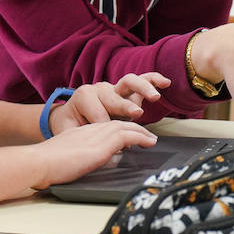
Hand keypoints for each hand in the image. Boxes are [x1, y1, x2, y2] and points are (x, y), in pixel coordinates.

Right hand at [33, 121, 156, 188]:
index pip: (105, 127)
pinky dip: (140, 138)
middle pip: (117, 124)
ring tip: (152, 139)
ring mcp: (96, 136)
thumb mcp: (63, 157)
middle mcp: (90, 129)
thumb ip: (75, 157)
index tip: (128, 136)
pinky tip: (149, 142)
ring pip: (125, 128)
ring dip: (141, 132)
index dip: (119, 131)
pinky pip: (128, 137)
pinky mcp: (102, 146)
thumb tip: (82, 165)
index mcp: (80, 132)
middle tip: (147, 136)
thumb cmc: (44, 165)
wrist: (38, 162)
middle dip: (134, 129)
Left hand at [48, 73, 169, 134]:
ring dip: (143, 90)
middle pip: (114, 97)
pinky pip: (142, 79)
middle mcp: (99, 89)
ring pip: (129, 82)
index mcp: (83, 97)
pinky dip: (153, 80)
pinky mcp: (126, 88)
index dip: (106, 131)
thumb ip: (84, 140)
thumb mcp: (69, 132)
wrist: (68, 115)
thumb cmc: (70, 125)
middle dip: (124, 107)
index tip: (111, 146)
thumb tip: (109, 153)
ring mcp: (114, 86)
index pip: (99, 116)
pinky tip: (165, 83)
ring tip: (154, 97)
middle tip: (136, 114)